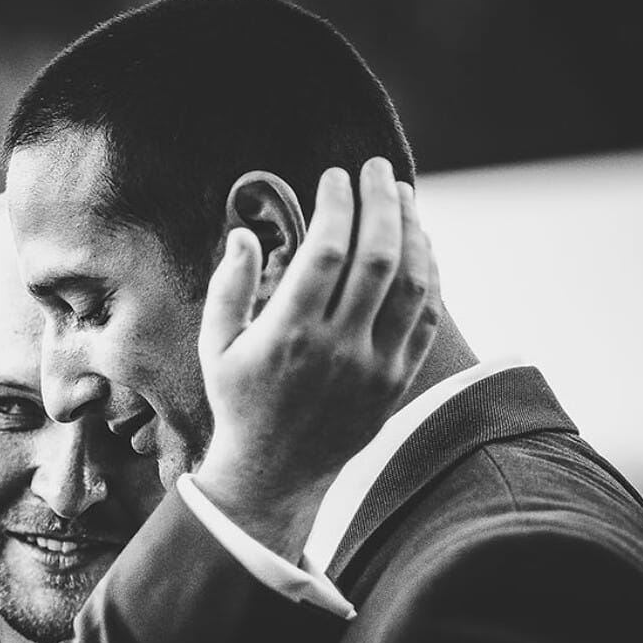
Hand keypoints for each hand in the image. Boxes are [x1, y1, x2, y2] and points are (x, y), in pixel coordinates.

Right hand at [194, 158, 439, 559]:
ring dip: (412, 230)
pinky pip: (426, 316)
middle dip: (380, 202)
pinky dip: (428, 272)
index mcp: (290, 334)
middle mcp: (338, 348)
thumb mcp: (215, 346)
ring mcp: (375, 366)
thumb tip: (247, 234)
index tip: (334, 177)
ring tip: (401, 196)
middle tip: (375, 169)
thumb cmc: (239, 401)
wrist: (274, 473)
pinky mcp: (397, 380)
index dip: (337, 205)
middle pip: (378, 256)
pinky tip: (418, 244)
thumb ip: (229, 287)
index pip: (328, 250)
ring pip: (411, 282)